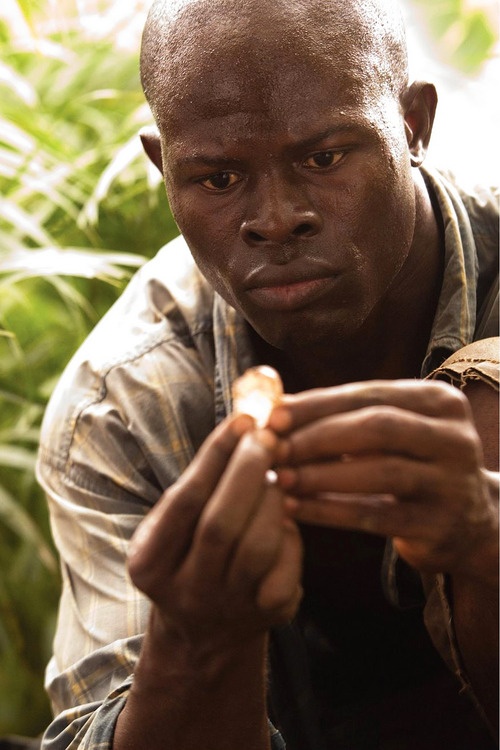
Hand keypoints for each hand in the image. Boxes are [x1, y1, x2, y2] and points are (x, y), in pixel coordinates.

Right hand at [128, 414, 302, 654]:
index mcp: (149, 563)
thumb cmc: (190, 555)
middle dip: (248, 471)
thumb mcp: (173, 527)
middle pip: (220, 525)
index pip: (184, 501)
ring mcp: (229, 608)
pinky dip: (289, 534)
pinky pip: (286, 566)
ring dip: (271, 500)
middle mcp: (185, 592)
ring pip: (258, 546)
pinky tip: (282, 518)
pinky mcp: (269, 616)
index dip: (216, 457)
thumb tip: (244, 424)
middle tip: (267, 436)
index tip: (242, 420)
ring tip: (274, 476)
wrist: (204, 632)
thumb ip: (199, 483)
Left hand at [271, 379, 497, 578]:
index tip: (273, 416)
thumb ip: (343, 415)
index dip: (317, 404)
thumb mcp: (392, 431)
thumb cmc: (412, 465)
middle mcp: (454, 438)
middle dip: (317, 436)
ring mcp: (453, 484)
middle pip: (378, 427)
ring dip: (320, 475)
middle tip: (274, 448)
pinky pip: (374, 516)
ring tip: (279, 479)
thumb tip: (274, 404)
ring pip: (379, 472)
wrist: (470, 523)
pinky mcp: (439, 526)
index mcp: (439, 402)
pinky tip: (294, 509)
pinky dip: (328, 512)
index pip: (369, 394)